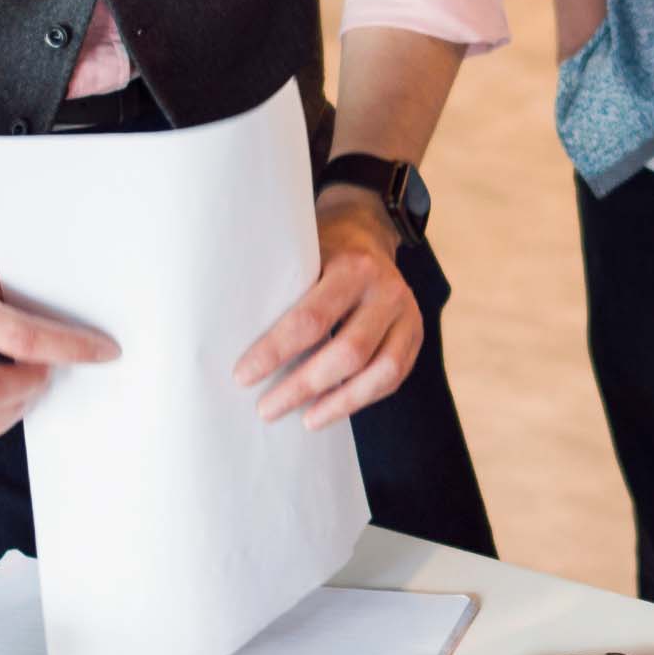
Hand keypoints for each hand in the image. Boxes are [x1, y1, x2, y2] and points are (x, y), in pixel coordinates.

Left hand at [234, 193, 419, 427]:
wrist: (368, 235)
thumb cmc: (321, 251)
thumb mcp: (302, 255)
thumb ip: (283, 291)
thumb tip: (238, 344)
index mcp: (352, 266)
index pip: (312, 319)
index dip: (276, 352)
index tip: (243, 376)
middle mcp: (386, 290)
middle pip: (348, 352)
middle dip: (303, 386)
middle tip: (266, 408)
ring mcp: (408, 314)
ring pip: (380, 372)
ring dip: (338, 403)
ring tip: (304, 419)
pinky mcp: (415, 335)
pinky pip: (392, 378)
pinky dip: (361, 399)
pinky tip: (330, 410)